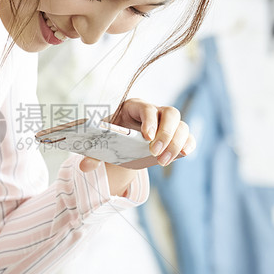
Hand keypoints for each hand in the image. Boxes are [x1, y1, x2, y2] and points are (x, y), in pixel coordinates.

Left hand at [79, 98, 195, 194]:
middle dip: (166, 134)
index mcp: (134, 106)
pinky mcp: (176, 135)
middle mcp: (155, 111)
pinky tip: (184, 154)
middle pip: (170, 113)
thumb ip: (93, 153)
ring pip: (181, 125)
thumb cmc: (113, 136)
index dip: (150, 121)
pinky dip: (188, 144)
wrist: (123, 141)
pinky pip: (188, 136)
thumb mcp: (102, 141)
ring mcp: (168, 122)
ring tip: (163, 162)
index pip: (147, 108)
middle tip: (155, 154)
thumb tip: (84, 166)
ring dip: (176, 144)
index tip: (146, 138)